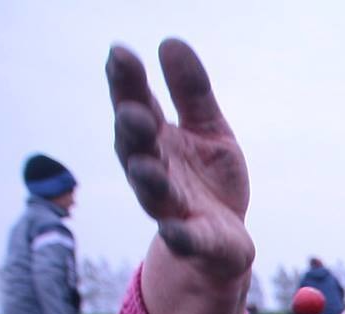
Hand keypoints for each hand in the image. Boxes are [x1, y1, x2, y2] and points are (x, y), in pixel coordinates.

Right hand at [106, 39, 252, 281]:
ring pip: (152, 192)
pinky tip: (174, 229)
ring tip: (145, 164)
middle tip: (132, 110)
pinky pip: (183, 238)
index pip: (136, 105)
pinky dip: (179, 235)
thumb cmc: (207, 179)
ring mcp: (171, 207)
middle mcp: (154, 171)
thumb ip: (191, 92)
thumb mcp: (208, 128)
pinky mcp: (194, 240)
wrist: (224, 240)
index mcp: (156, 139)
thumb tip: (170, 42)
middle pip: (136, 148)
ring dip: (148, 178)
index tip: (119, 53)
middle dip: (133, 130)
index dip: (126, 82)